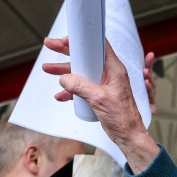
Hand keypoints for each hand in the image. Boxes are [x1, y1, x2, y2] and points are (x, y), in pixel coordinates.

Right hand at [41, 36, 158, 172]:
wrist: (129, 136)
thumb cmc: (122, 118)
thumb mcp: (98, 99)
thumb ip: (80, 86)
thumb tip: (64, 78)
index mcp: (114, 69)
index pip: (98, 45)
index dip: (81, 39)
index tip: (65, 39)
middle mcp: (110, 73)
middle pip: (86, 56)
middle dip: (66, 52)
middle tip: (50, 45)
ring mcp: (104, 84)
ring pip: (81, 72)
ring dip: (64, 71)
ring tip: (47, 69)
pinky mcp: (100, 95)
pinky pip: (82, 88)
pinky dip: (71, 90)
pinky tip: (60, 95)